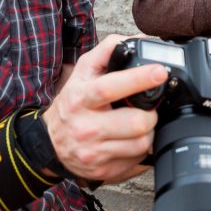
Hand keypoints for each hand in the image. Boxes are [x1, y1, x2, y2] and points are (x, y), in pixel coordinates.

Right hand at [42, 35, 165, 181]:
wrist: (50, 142)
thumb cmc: (72, 103)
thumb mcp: (83, 71)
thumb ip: (109, 50)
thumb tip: (138, 39)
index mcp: (81, 98)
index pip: (110, 87)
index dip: (138, 79)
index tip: (159, 71)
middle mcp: (85, 127)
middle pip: (136, 122)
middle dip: (151, 114)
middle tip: (148, 109)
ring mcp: (94, 152)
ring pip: (142, 143)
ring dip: (148, 132)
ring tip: (139, 124)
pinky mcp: (104, 171)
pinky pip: (138, 160)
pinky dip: (141, 148)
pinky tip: (130, 140)